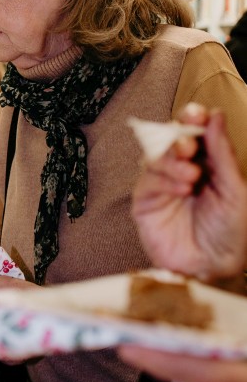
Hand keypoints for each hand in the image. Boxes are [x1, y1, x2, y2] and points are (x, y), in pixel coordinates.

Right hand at [132, 104, 246, 282]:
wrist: (214, 268)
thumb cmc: (230, 233)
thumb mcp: (235, 190)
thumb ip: (223, 154)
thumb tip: (215, 116)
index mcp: (207, 163)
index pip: (196, 132)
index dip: (193, 118)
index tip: (196, 113)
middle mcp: (182, 170)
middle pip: (171, 139)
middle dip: (178, 136)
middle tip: (188, 145)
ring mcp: (162, 185)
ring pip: (156, 156)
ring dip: (172, 160)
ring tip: (191, 175)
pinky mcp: (145, 201)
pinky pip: (148, 180)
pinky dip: (164, 180)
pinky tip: (182, 189)